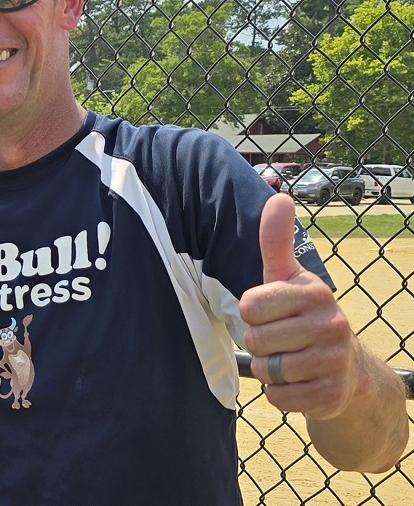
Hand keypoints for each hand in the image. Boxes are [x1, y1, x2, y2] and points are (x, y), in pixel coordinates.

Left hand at [239, 193, 358, 419]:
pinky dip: (280, 394)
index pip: (249, 305)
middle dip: (259, 345)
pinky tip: (299, 384)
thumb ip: (276, 241)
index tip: (272, 313)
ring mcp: (336, 361)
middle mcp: (333, 323)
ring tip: (290, 360)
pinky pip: (279, 397)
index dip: (252, 313)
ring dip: (269, 370)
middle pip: (255, 340)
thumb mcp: (287, 278)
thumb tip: (279, 197)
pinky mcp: (333, 395)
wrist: (346, 370)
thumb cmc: (302, 315)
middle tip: (282, 341)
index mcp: (316, 291)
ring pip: (267, 370)